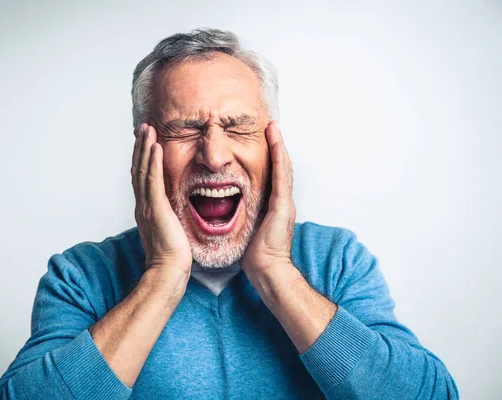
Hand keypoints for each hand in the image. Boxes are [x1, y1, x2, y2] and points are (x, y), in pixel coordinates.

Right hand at [131, 124, 191, 275]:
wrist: (168, 271)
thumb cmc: (172, 257)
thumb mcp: (170, 230)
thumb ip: (169, 217)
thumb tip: (175, 212)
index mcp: (147, 209)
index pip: (142, 177)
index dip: (143, 158)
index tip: (146, 141)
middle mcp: (143, 205)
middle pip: (138, 169)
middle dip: (140, 147)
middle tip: (143, 128)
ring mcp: (147, 206)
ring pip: (142, 170)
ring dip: (145, 147)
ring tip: (147, 129)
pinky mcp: (156, 208)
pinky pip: (153, 180)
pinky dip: (152, 161)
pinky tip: (156, 146)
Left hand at [241, 121, 295, 273]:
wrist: (266, 270)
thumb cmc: (255, 254)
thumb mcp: (248, 227)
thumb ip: (245, 214)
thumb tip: (229, 207)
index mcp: (274, 205)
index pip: (273, 175)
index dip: (270, 156)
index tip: (264, 139)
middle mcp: (282, 201)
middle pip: (280, 167)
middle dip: (276, 146)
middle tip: (270, 126)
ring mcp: (284, 202)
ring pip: (283, 168)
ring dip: (279, 146)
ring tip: (273, 127)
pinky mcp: (282, 206)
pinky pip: (281, 177)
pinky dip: (279, 158)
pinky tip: (276, 143)